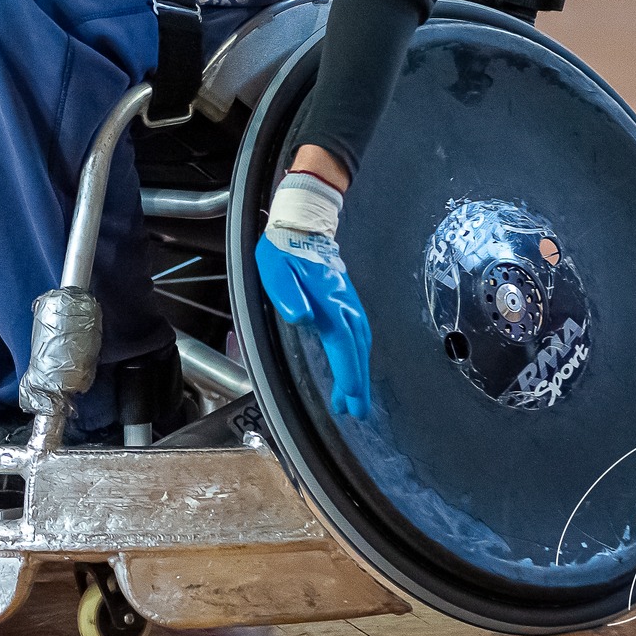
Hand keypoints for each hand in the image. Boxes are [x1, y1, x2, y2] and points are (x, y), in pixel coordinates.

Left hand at [255, 171, 372, 419]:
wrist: (303, 223)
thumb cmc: (284, 250)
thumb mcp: (276, 271)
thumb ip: (288, 296)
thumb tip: (303, 318)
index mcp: (328, 303)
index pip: (342, 345)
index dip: (348, 373)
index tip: (350, 398)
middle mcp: (344, 306)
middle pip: (356, 351)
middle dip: (358, 383)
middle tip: (357, 411)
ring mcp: (349, 302)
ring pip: (360, 344)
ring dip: (359, 371)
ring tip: (354, 398)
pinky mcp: (347, 299)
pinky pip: (359, 333)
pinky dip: (359, 353)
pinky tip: (355, 362)